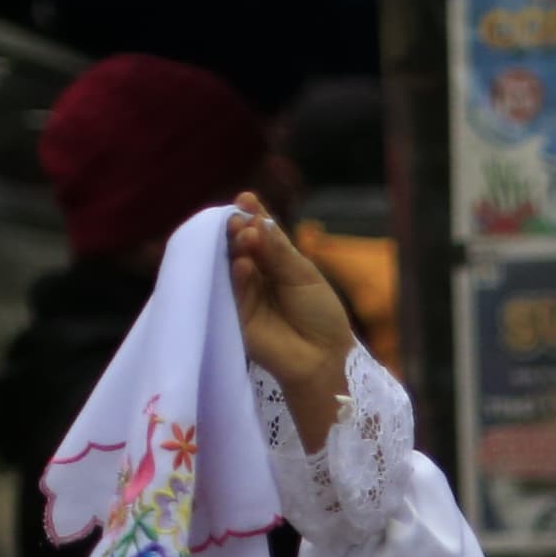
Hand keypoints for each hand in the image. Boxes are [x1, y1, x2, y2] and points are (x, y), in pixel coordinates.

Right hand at [227, 194, 355, 447]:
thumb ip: (279, 252)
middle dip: (238, 227)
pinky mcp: (235, 313)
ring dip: (235, 246)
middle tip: (241, 218)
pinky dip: (237, 274)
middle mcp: (256, 273)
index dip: (251, 215)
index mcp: (275, 261)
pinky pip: (231, 289)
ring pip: (231, 262)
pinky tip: (243, 263)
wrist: (324, 357)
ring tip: (244, 234)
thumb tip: (257, 221)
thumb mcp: (304, 276)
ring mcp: (244, 292)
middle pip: (240, 243)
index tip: (246, 199)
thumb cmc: (320, 316)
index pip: (259, 231)